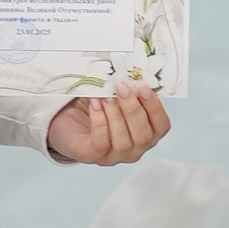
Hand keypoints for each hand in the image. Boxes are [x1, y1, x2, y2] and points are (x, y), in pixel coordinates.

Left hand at [46, 93, 171, 165]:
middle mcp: (133, 149)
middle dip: (132, 109)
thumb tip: (132, 71)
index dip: (155, 108)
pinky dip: (99, 121)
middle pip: (143, 136)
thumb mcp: (115, 94)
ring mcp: (113, 156)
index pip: (161, 127)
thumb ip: (128, 87)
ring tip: (105, 95)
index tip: (143, 87)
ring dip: (114, 114)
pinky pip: (101, 143)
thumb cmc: (95, 106)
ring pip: (123, 141)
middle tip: (121, 87)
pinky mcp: (92, 156)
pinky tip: (95, 105)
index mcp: (145, 134)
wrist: (67, 117)